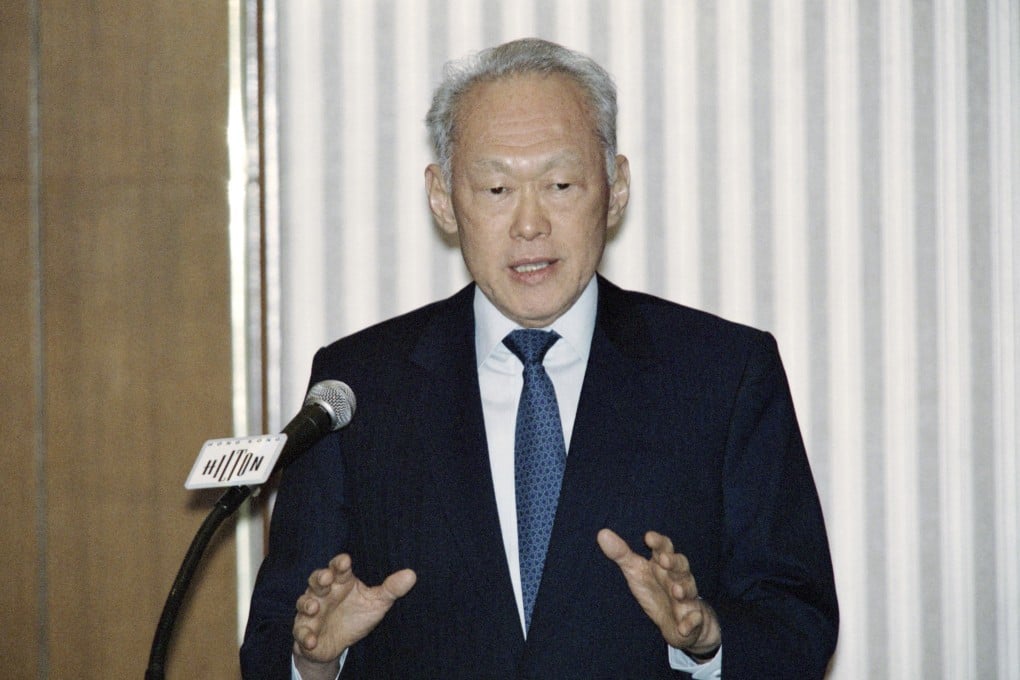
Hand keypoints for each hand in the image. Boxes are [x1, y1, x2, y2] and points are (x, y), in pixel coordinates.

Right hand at [292, 553, 416, 678]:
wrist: (337, 643)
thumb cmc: (356, 615)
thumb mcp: (376, 603)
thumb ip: (391, 589)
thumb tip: (412, 574)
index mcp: (341, 582)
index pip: (338, 568)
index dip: (340, 564)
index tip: (345, 561)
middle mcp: (323, 593)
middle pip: (317, 581)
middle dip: (320, 578)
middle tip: (326, 578)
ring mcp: (311, 612)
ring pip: (304, 602)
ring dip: (307, 604)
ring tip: (314, 607)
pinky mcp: (304, 631)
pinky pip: (301, 632)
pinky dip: (304, 636)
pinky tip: (311, 640)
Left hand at [597, 528, 720, 656]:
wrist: (680, 620)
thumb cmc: (655, 588)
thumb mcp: (636, 571)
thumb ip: (621, 554)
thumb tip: (602, 533)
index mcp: (663, 565)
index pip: (664, 548)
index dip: (658, 542)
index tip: (648, 537)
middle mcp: (678, 578)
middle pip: (681, 566)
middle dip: (674, 563)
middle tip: (663, 560)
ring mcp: (687, 599)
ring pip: (690, 590)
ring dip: (684, 590)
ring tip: (676, 591)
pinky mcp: (692, 620)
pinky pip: (695, 621)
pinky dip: (691, 623)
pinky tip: (684, 627)